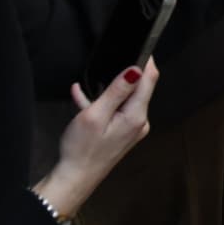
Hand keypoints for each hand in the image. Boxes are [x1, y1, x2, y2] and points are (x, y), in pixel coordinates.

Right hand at [34, 59, 157, 217]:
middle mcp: (139, 122)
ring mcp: (132, 128)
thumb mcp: (95, 115)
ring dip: (107, 90)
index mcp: (136, 116)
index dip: (146, 60)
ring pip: (125, 99)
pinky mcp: (122, 133)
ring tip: (86, 88)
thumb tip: (135, 69)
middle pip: (139, 88)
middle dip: (124, 75)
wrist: (74, 179)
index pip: (149, 79)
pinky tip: (82, 98)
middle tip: (108, 63)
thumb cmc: (81, 150)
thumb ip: (116, 91)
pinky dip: (102, 103)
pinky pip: (116, 110)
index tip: (138, 44)